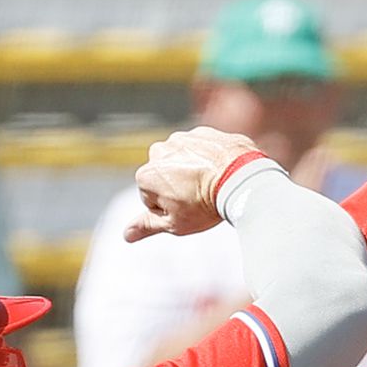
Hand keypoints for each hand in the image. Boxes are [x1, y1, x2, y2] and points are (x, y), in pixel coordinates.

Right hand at [124, 127, 263, 241]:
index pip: (152, 199)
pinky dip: (212, 159)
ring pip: (185, 161)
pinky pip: (205, 149)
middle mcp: (158, 151)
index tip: (188, 209)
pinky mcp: (204, 132)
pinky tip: (224, 172)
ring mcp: (182, 138)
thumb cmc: (205, 206)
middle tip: (200, 198)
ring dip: (195, 171)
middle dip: (180, 187)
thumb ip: (147, 226)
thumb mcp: (174, 224)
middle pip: (167, 176)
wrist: (240, 180)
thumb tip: (126, 235)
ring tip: (214, 185)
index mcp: (146, 175)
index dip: (171, 209)